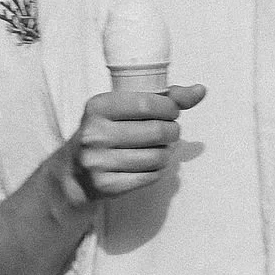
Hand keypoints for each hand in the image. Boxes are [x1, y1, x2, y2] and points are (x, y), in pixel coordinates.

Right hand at [65, 84, 206, 201]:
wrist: (73, 172)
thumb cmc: (108, 132)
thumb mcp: (125, 108)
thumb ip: (164, 97)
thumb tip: (200, 90)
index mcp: (98, 107)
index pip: (148, 103)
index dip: (170, 108)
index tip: (171, 112)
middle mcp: (95, 133)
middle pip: (157, 131)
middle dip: (172, 131)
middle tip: (169, 132)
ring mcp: (98, 161)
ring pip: (157, 156)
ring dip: (166, 152)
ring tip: (159, 148)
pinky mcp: (106, 185)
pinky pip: (150, 176)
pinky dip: (158, 169)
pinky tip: (150, 163)